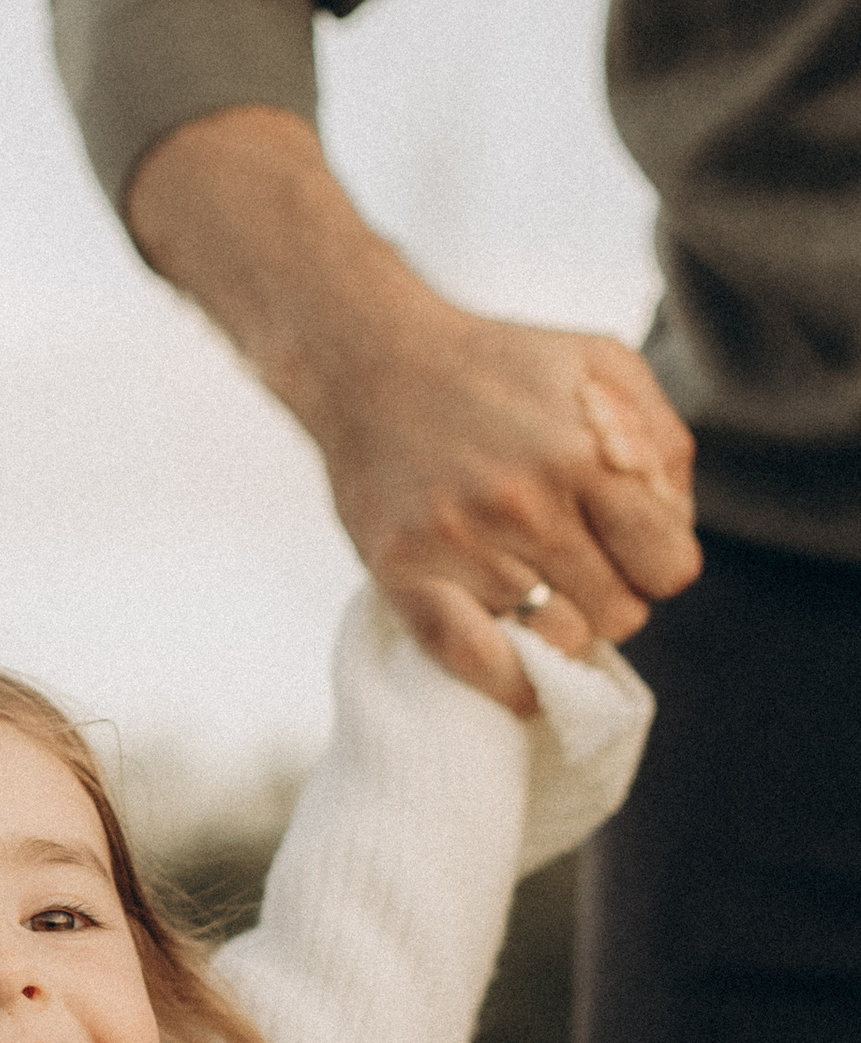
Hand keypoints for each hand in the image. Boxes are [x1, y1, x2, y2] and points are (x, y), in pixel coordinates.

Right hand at [128, 109, 700, 712]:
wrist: (366, 359)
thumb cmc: (495, 365)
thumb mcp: (601, 363)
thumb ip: (660, 440)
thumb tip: (676, 526)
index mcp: (584, 454)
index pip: (669, 568)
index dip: (655, 563)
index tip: (626, 546)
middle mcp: (525, 505)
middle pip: (620, 614)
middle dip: (610, 593)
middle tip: (573, 561)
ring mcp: (460, 544)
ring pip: (559, 641)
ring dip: (558, 623)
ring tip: (533, 584)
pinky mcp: (403, 573)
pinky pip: (475, 663)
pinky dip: (510, 683)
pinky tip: (520, 672)